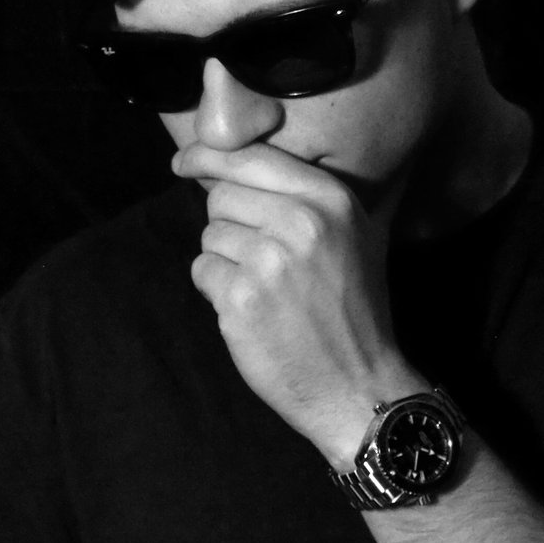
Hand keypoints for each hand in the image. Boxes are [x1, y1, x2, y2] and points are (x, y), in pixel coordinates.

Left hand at [173, 142, 427, 467]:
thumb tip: (227, 162)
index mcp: (330, 198)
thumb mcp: (354, 235)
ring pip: (210, 234)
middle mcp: (300, 221)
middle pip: (223, 194)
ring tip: (266, 289)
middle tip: (261, 259)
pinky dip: (217, 290)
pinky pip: (202, 271)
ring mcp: (269, 261)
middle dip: (230, 222)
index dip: (209, 156)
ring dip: (225, 259)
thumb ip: (303, 194)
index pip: (250, 156)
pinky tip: (253, 311)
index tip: (184, 161)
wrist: (359, 386)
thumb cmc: (353, 308)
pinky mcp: (241, 300)